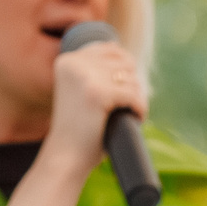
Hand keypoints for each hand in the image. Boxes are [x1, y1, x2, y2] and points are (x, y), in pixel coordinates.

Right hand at [42, 37, 146, 178]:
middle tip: (130, 105)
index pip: (110, 49)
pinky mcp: (97, 93)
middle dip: (134, 84)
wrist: (65, 156)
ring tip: (130, 113)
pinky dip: (140, 109)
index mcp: (67, 60)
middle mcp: (73, 63)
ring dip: (138, 98)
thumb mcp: (82, 91)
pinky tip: (135, 119)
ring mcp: (84, 77)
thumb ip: (95, 71)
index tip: (128, 87)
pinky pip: (134, 96)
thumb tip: (123, 52)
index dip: (127, 67)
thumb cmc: (79, 128)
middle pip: (125, 63)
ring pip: (132, 79)